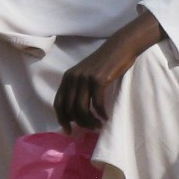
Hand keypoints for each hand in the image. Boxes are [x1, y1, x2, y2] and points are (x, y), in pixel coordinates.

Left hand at [53, 9, 166, 130]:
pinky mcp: (98, 79)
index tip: (69, 131)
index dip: (62, 119)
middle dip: (80, 123)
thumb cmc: (105, 63)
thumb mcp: (86, 74)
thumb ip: (78, 88)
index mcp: (67, 77)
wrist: (120, 47)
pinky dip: (101, 113)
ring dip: (90, 121)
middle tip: (91, 128)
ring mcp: (85, 78)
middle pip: (70, 109)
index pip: (58, 103)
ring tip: (98, 125)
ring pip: (82, 108)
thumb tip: (76, 113)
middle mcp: (73, 78)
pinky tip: (106, 117)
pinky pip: (97, 103)